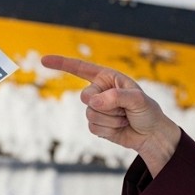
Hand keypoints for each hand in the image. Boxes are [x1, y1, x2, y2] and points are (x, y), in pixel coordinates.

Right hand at [41, 55, 181, 175]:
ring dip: (111, 119)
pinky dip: (108, 129)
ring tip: (124, 118)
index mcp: (107, 77)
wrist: (151, 135)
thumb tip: (93, 102)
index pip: (80, 68)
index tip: (44, 60)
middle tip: (124, 109)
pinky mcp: (96, 124)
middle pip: (85, 96)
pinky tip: (120, 127)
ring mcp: (96, 108)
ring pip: (90, 114)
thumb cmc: (147, 112)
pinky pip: (93, 127)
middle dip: (105, 105)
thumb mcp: (138, 100)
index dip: (61, 63)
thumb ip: (116, 97)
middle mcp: (99, 91)